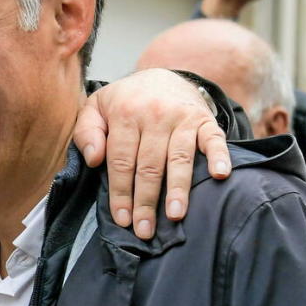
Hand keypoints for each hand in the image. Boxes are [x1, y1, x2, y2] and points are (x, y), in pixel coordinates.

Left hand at [74, 69, 230, 239]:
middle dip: (146, 201)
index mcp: (125, 113)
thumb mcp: (96, 108)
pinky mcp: (204, 119)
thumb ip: (86, 132)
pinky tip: (219, 175)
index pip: (121, 161)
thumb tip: (94, 159)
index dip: (121, 193)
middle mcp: (155, 114)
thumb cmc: (125, 101)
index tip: (122, 219)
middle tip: (145, 230)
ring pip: (179, 158)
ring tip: (175, 215)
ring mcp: (182, 117)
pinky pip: (214, 139)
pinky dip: (219, 156)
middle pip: (149, 166)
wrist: (162, 76)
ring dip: (178, 189)